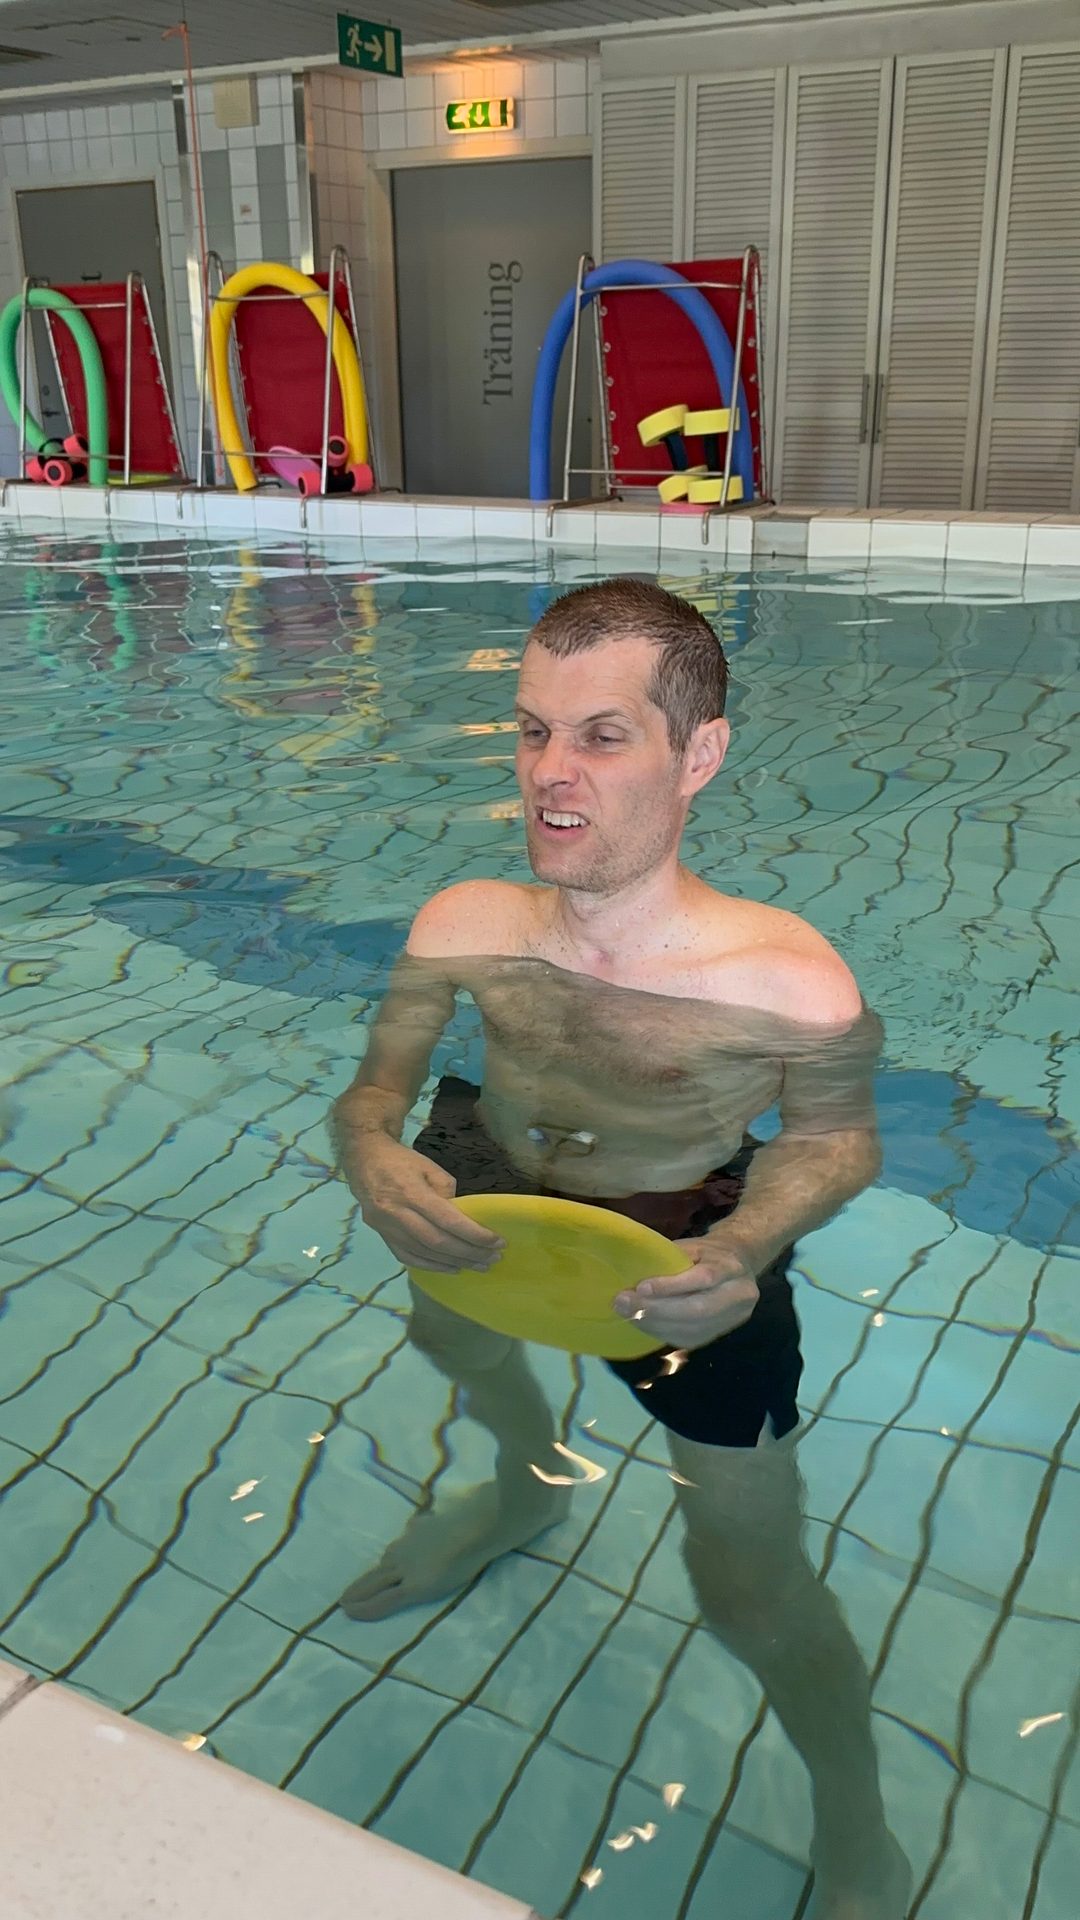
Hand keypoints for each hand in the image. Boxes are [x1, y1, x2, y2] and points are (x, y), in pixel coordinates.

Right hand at [350, 1137, 504, 1273]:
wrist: (364, 1159)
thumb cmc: (401, 1160)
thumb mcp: (429, 1166)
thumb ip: (446, 1192)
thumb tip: (461, 1216)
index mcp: (411, 1192)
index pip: (448, 1220)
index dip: (474, 1235)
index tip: (496, 1242)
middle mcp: (397, 1213)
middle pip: (437, 1242)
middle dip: (468, 1253)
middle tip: (492, 1258)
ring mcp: (386, 1228)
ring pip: (424, 1253)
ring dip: (453, 1263)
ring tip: (478, 1266)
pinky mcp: (382, 1235)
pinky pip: (408, 1257)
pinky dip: (431, 1266)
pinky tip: (451, 1268)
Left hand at [614, 1234, 758, 1350]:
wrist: (740, 1263)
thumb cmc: (707, 1252)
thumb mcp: (692, 1246)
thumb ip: (670, 1259)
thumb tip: (631, 1271)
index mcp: (731, 1266)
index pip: (704, 1278)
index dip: (672, 1286)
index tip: (641, 1287)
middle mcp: (739, 1294)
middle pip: (699, 1309)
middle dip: (658, 1310)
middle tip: (626, 1304)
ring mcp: (734, 1318)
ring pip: (694, 1330)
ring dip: (657, 1325)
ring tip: (630, 1315)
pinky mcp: (722, 1332)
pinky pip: (691, 1340)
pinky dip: (664, 1334)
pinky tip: (645, 1325)